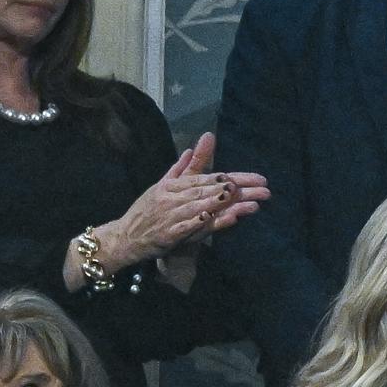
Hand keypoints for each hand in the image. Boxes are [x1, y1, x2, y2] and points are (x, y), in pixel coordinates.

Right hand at [97, 132, 268, 267]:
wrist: (124, 237)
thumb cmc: (146, 212)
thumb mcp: (161, 187)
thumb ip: (180, 170)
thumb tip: (192, 149)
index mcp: (172, 185)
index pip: (206, 178)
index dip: (231, 177)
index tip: (255, 177)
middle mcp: (172, 198)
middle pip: (209, 191)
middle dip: (237, 188)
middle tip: (262, 187)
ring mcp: (171, 216)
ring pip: (201, 206)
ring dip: (224, 203)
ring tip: (247, 199)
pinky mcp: (169, 234)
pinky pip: (190, 227)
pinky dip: (205, 222)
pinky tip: (221, 218)